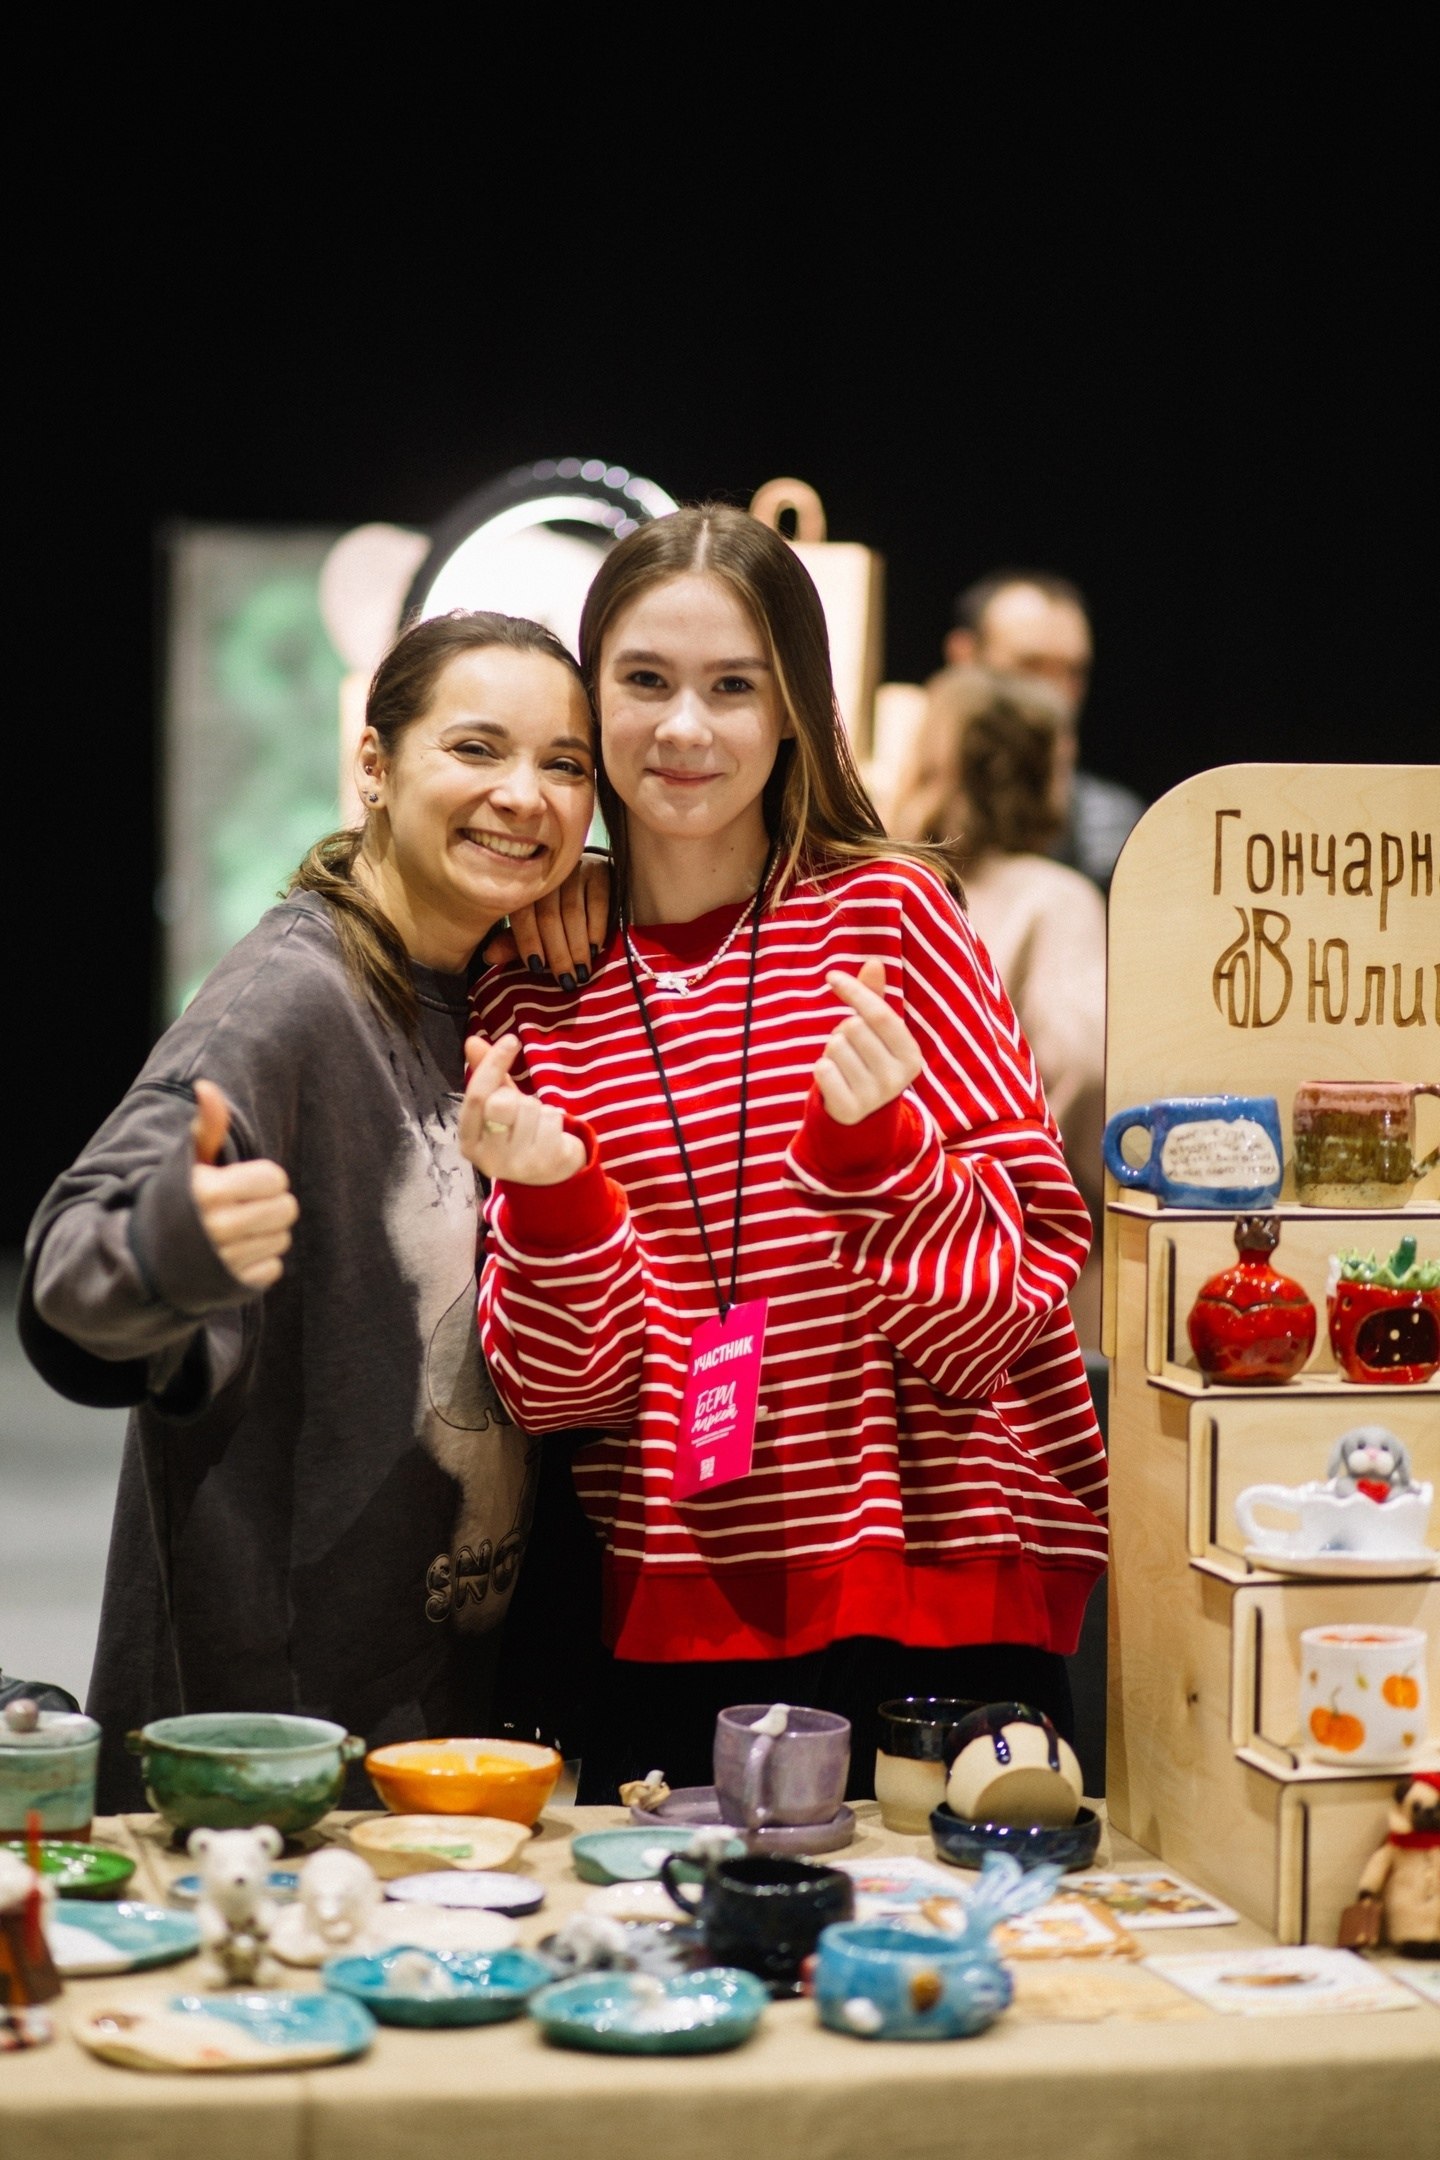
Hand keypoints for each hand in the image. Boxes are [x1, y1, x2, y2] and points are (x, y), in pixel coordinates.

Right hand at [189, 1080, 298, 1288]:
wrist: (145, 1259)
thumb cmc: (175, 1200)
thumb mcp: (187, 1163)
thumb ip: (206, 1127)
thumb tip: (207, 1087)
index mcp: (208, 1191)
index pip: (275, 1178)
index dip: (263, 1180)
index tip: (240, 1184)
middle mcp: (217, 1228)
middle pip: (286, 1209)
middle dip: (269, 1205)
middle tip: (243, 1208)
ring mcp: (226, 1261)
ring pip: (282, 1239)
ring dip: (265, 1234)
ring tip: (236, 1232)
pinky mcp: (233, 1286)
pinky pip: (273, 1268)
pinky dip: (259, 1263)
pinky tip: (235, 1256)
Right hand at [458, 1034, 585, 1184]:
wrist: (550, 1177)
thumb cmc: (519, 1133)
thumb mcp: (499, 1105)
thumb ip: (487, 1076)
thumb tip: (472, 1041)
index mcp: (469, 1141)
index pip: (476, 1096)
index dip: (493, 1064)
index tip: (511, 1040)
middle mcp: (488, 1158)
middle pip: (502, 1102)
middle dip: (517, 1097)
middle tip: (523, 1111)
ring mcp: (517, 1165)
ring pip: (531, 1109)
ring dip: (540, 1109)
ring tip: (537, 1126)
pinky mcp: (545, 1164)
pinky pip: (553, 1120)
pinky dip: (556, 1119)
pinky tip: (551, 1135)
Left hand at [482, 854, 609, 982]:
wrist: (595, 883)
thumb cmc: (560, 911)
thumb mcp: (536, 929)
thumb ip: (515, 943)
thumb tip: (489, 956)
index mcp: (527, 888)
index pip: (523, 914)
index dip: (528, 942)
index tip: (536, 968)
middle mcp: (548, 877)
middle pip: (548, 916)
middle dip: (557, 952)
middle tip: (566, 980)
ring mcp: (574, 871)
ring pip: (572, 912)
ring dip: (577, 946)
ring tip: (581, 972)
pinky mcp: (600, 871)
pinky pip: (597, 902)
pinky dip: (596, 928)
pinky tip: (595, 949)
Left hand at [812, 959, 922, 1125]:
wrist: (861, 1117)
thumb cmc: (868, 1062)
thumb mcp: (877, 1033)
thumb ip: (874, 998)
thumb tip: (874, 962)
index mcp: (911, 1055)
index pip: (879, 1013)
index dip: (854, 990)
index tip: (832, 976)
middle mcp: (897, 1078)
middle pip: (853, 1027)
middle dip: (843, 1030)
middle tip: (850, 1049)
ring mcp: (874, 1096)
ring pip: (835, 1046)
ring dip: (832, 1051)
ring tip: (844, 1066)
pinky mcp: (849, 1109)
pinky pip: (823, 1069)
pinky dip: (821, 1069)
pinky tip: (834, 1080)